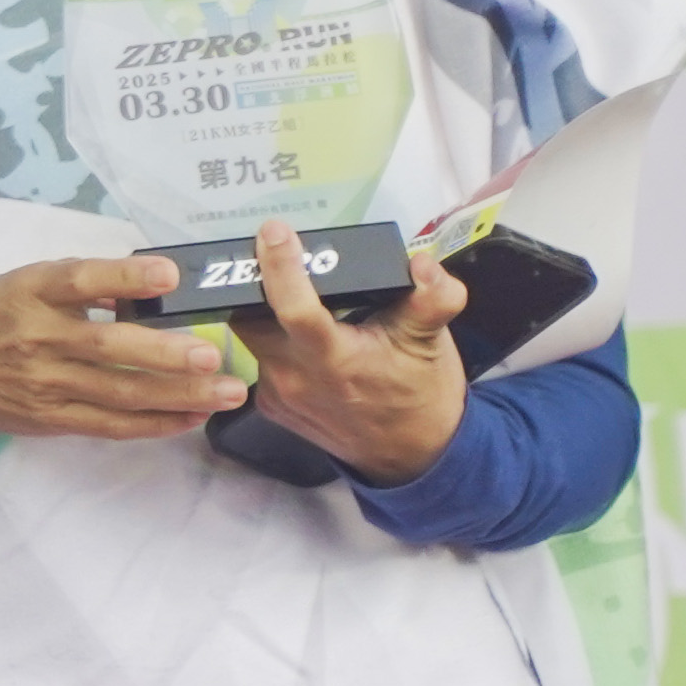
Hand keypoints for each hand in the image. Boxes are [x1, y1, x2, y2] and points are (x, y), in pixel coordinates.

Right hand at [0, 258, 246, 445]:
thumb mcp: (21, 282)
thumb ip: (78, 284)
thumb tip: (147, 283)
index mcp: (30, 291)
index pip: (80, 280)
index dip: (124, 278)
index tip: (169, 275)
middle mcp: (38, 337)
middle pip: (108, 347)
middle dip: (166, 354)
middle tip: (215, 355)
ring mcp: (46, 383)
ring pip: (120, 392)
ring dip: (179, 395)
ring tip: (227, 393)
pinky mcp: (52, 417)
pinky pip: (110, 424)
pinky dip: (154, 423)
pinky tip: (192, 417)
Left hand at [237, 219, 467, 484]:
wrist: (412, 454)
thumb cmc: (422, 391)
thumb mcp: (434, 341)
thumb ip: (433, 299)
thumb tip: (423, 263)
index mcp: (334, 360)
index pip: (294, 308)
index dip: (280, 267)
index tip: (274, 231)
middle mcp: (294, 379)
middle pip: (251, 318)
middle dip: (255, 284)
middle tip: (271, 251)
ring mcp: (277, 396)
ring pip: (251, 339)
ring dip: (263, 312)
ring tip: (283, 286)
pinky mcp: (271, 407)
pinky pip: (260, 362)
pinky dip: (273, 340)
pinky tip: (291, 328)